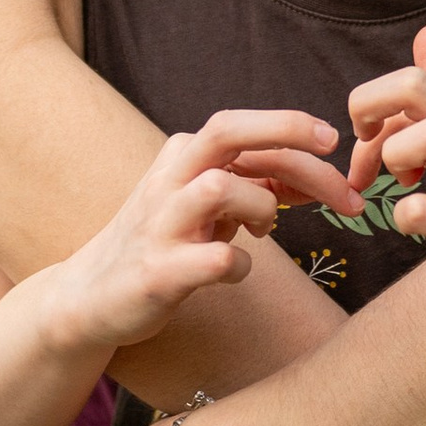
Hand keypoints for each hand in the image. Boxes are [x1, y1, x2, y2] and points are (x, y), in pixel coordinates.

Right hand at [41, 108, 349, 361]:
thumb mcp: (207, 206)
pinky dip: (240, 266)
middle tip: (333, 152)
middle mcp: (168, 181)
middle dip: (285, 131)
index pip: (243, 128)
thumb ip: (256, 186)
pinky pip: (214, 260)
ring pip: (219, 188)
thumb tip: (319, 177)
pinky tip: (237, 272)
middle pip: (225, 132)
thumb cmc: (164, 243)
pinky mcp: (157, 272)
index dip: (293, 128)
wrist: (90, 297)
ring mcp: (160, 225)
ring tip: (264, 229)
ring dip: (259, 205)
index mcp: (182, 157)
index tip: (334, 142)